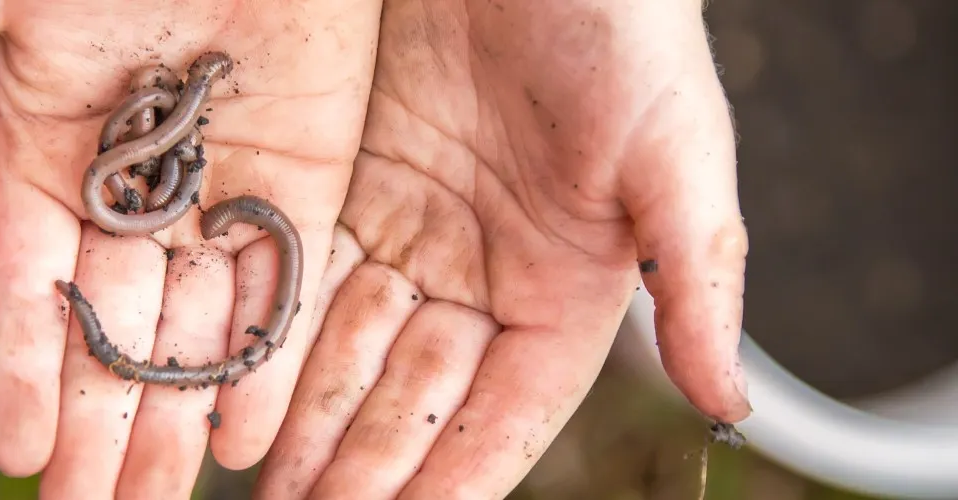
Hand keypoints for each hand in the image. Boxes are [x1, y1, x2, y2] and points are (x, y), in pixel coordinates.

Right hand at [0, 0, 380, 497]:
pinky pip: (275, 280)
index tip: (16, 453)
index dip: (19, 365)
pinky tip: (243, 438)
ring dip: (171, 418)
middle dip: (96, 427)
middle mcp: (127, 185)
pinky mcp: (298, 169)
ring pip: (187, 324)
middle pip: (104, 328)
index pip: (23, 280)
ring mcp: (213, 182)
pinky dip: (261, 357)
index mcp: (44, 146)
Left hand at [252, 1, 751, 497]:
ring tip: (266, 485)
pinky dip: (275, 332)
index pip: (504, 412)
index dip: (453, 474)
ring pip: (349, 347)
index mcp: (567, 289)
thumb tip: (731, 403)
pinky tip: (242, 385)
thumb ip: (697, 279)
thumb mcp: (675, 153)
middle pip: (415, 395)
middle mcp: (483, 275)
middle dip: (362, 466)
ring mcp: (413, 232)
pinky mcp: (351, 184)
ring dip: (308, 418)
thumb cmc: (625, 27)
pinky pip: (305, 273)